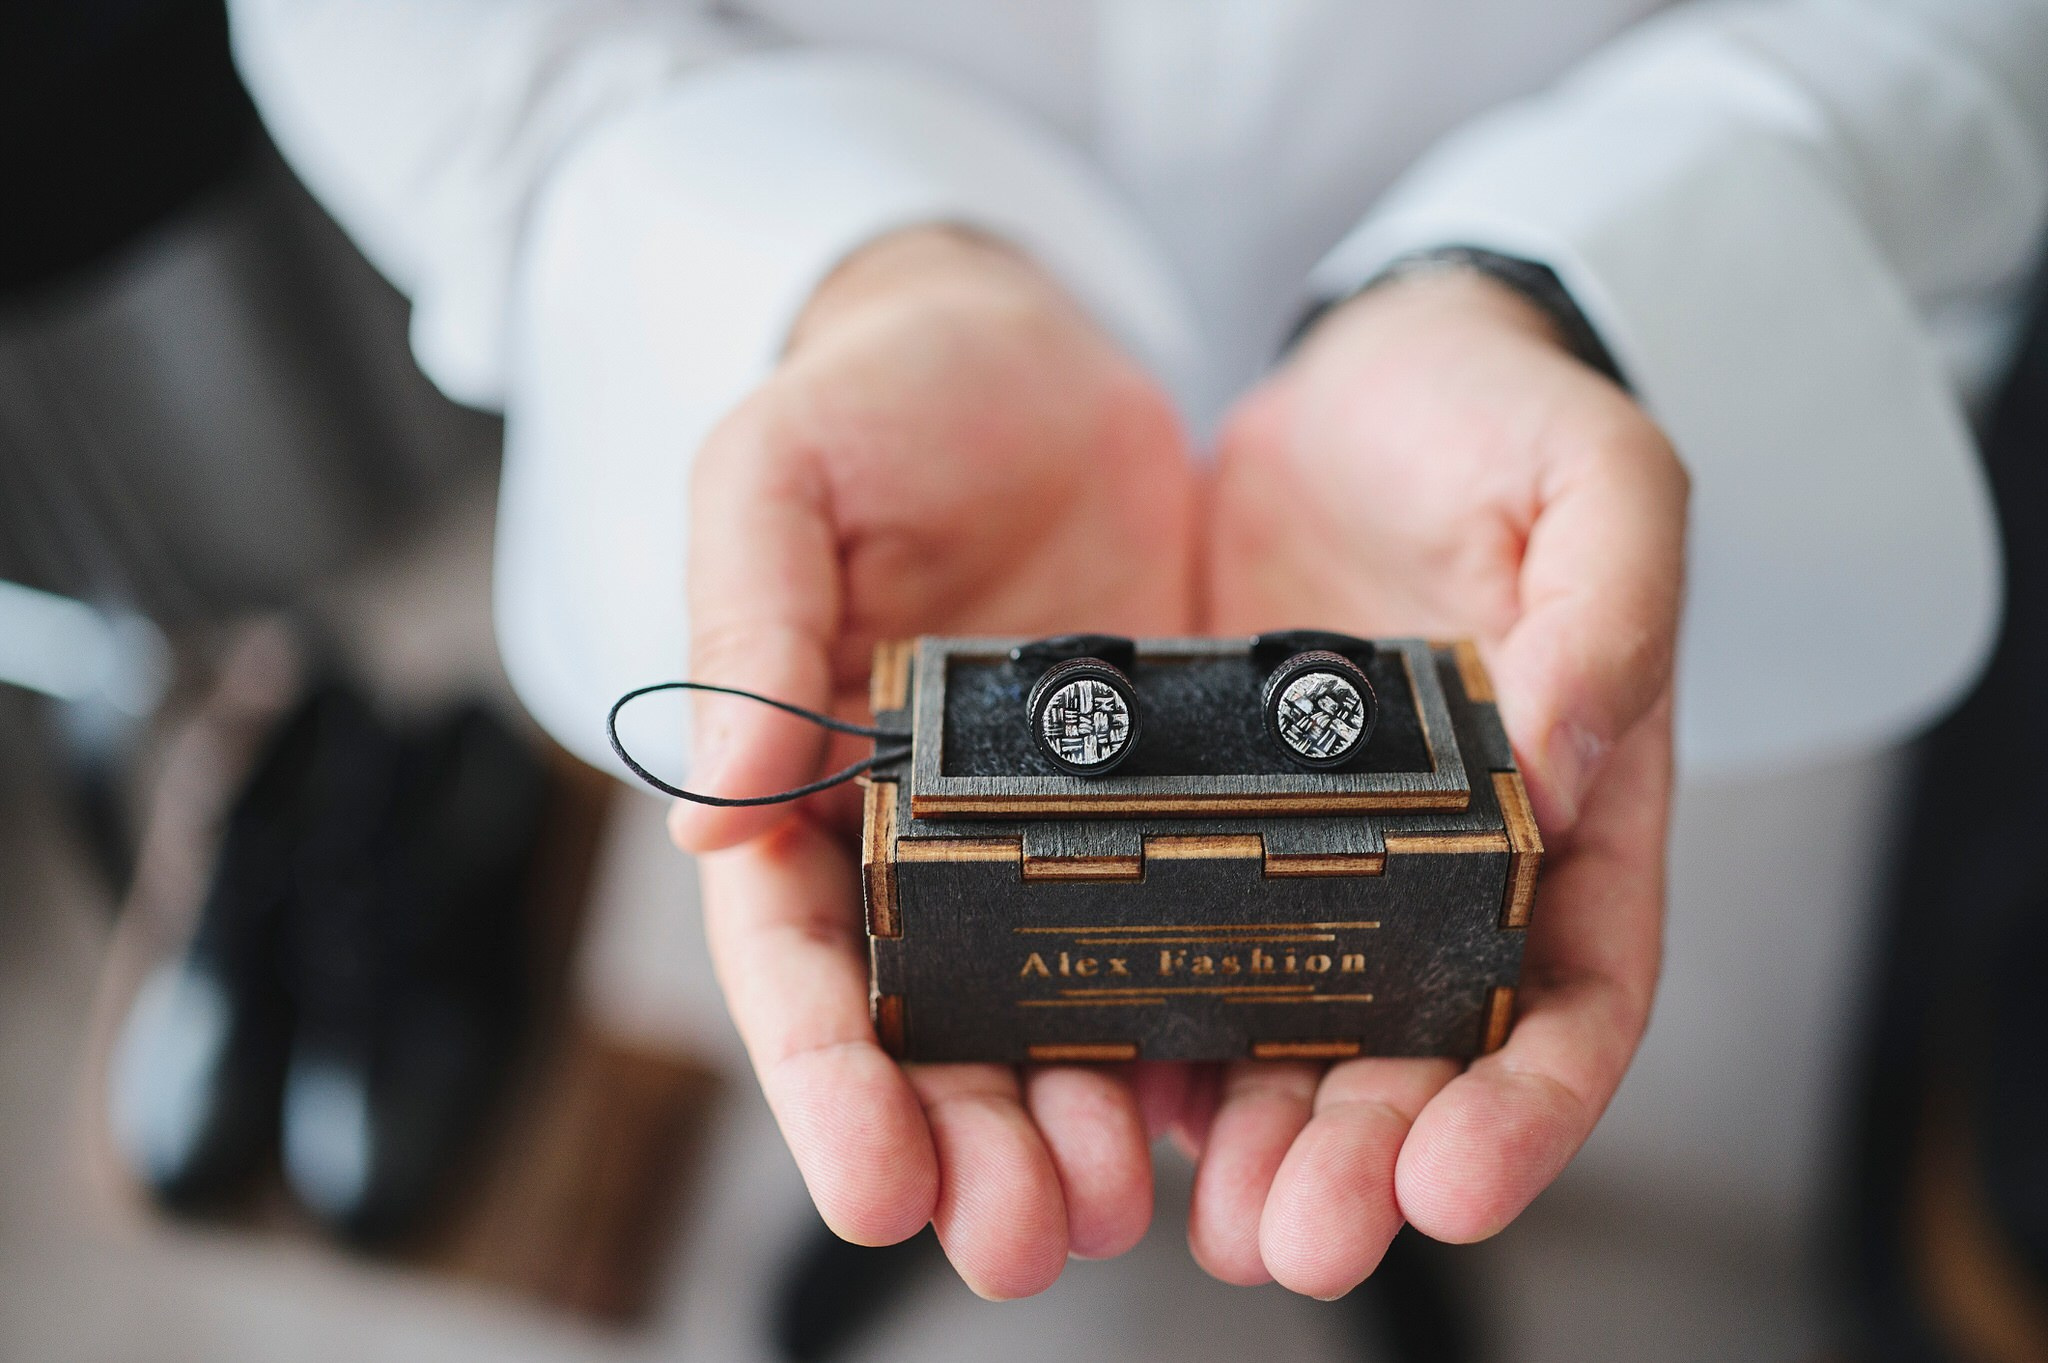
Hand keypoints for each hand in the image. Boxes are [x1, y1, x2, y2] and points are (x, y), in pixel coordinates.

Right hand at [669, 227, 1198, 1296]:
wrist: (1026, 353)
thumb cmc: (876, 400)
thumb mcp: (778, 474)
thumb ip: (744, 622)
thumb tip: (707, 810)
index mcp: (806, 782)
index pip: (795, 958)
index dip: (826, 1079)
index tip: (873, 1187)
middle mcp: (921, 841)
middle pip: (929, 1029)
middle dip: (966, 1147)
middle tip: (1019, 1237)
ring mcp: (1047, 836)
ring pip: (1051, 1019)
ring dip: (1077, 1126)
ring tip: (1119, 1205)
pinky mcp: (1164, 808)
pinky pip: (1174, 933)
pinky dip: (1192, 1030)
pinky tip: (1226, 1102)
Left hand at [1197, 268, 1686, 1295]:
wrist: (1370, 377)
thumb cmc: (1503, 418)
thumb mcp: (1596, 476)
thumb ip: (1607, 607)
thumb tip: (1562, 767)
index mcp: (1571, 807)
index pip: (1576, 996)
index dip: (1529, 1107)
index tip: (1457, 1185)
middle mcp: (1449, 863)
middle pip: (1424, 1055)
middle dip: (1367, 1159)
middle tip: (1295, 1234)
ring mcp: (1325, 851)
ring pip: (1299, 1033)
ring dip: (1257, 1134)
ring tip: (1204, 1209)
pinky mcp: (1214, 818)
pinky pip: (1187, 944)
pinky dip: (1159, 1028)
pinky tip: (1117, 1086)